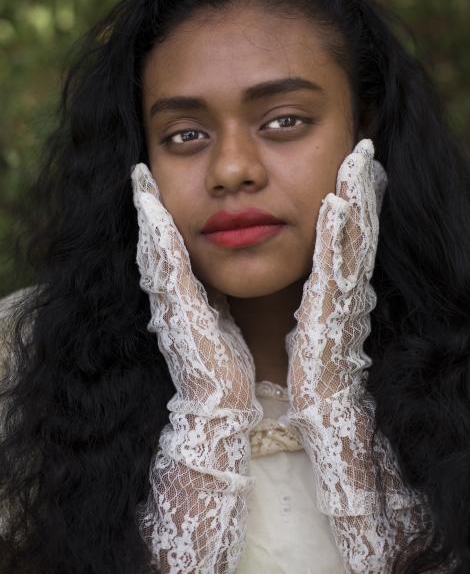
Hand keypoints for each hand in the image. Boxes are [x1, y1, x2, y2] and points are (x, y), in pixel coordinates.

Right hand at [131, 163, 258, 415]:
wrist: (222, 402)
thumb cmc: (225, 362)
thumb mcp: (220, 318)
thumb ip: (215, 294)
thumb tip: (221, 265)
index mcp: (183, 295)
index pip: (171, 246)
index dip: (160, 215)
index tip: (155, 183)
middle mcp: (171, 295)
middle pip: (156, 242)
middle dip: (146, 206)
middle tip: (140, 172)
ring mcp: (169, 303)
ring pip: (154, 249)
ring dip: (147, 213)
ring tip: (141, 180)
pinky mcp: (176, 311)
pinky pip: (166, 268)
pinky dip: (157, 238)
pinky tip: (153, 211)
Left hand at [286, 139, 387, 409]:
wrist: (316, 408)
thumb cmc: (310, 365)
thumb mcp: (313, 317)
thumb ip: (312, 287)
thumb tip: (305, 266)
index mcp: (338, 283)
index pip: (348, 232)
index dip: (355, 196)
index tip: (353, 161)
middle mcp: (346, 284)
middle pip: (359, 225)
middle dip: (362, 185)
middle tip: (364, 147)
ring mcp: (343, 295)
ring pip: (355, 236)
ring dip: (358, 197)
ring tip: (359, 160)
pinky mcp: (331, 309)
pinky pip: (336, 263)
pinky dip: (339, 231)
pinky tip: (338, 202)